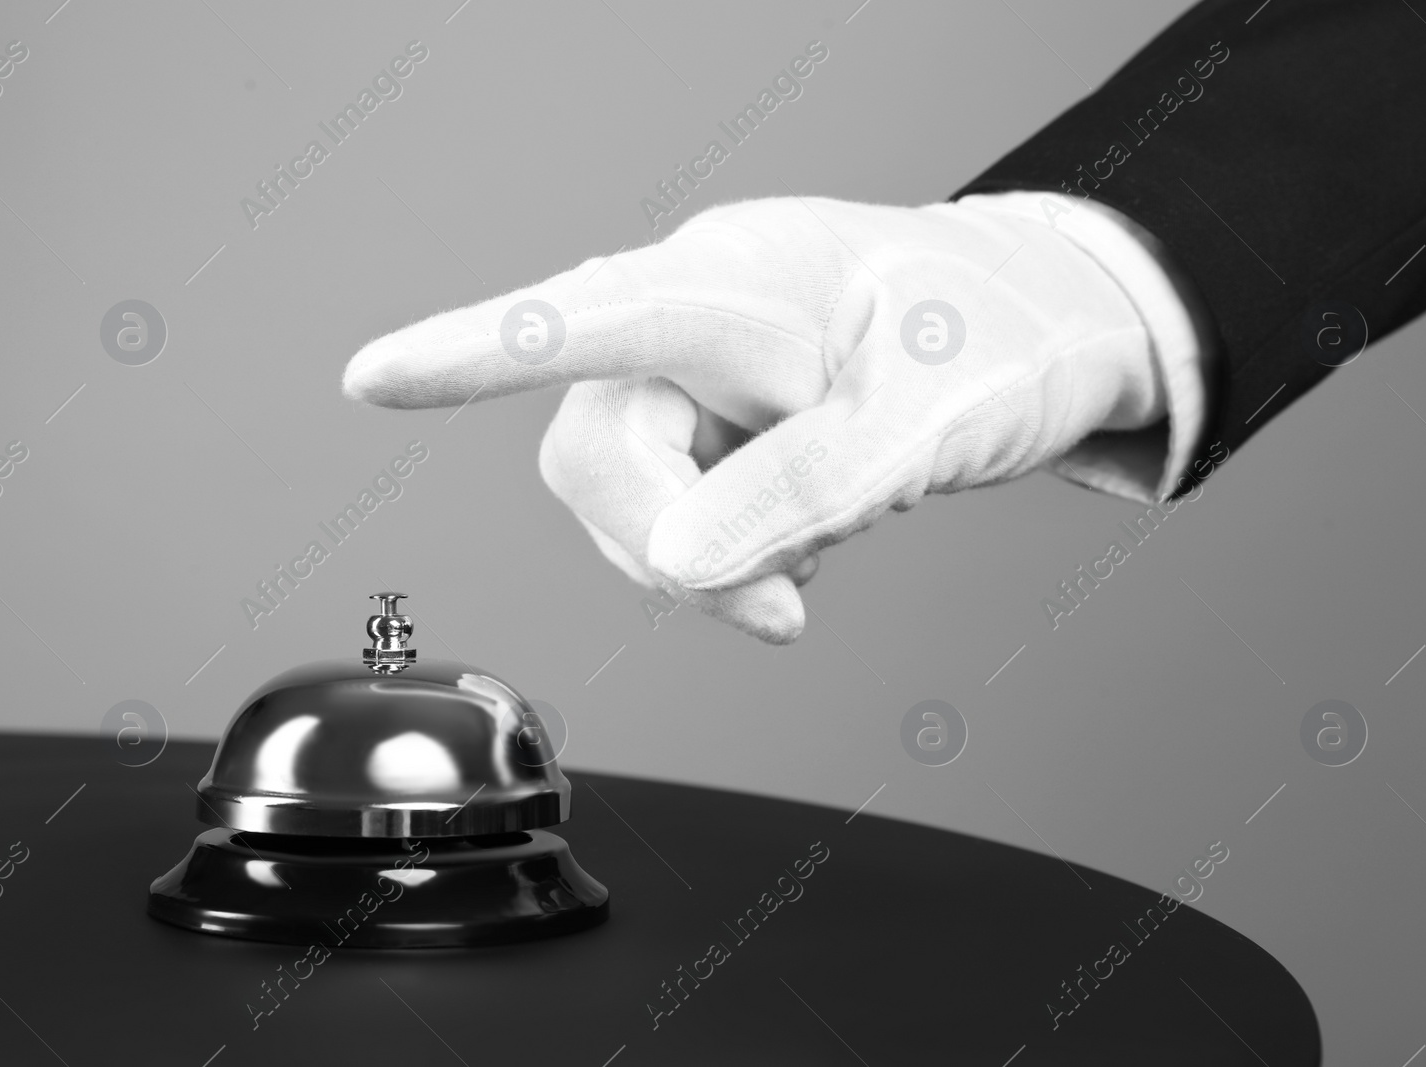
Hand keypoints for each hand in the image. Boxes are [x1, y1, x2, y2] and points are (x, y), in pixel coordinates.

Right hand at [343, 195, 1166, 642]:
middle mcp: (696, 318)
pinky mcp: (716, 420)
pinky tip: (799, 535)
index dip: (477, 351)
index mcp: (739, 282)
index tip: (377, 377)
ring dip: (707, 558)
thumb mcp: (924, 424)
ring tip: (818, 547)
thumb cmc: (998, 337)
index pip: (591, 316)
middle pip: (597, 451)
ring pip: (629, 499)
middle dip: (671, 545)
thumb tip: (678, 559)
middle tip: (785, 602)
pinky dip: (726, 553)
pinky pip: (673, 510)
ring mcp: (701, 372)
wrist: (1048, 331)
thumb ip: (801, 490)